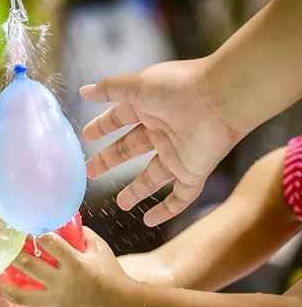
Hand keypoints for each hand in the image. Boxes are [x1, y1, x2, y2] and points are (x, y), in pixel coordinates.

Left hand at [0, 227, 128, 306]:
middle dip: (13, 255)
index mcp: (74, 262)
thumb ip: (83, 234)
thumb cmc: (111, 274)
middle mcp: (63, 282)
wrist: (121, 306)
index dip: (35, 233)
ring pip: (23, 296)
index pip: (48, 242)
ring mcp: (58, 302)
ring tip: (0, 279)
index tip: (25, 228)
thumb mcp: (100, 248)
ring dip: (6, 287)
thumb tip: (63, 222)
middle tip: (5, 250)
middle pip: (28, 266)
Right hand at [81, 58, 244, 225]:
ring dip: (137, 190)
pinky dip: (167, 210)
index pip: (120, 119)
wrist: (222, 98)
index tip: (87, 136)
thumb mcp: (135, 85)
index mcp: (149, 107)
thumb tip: (84, 91)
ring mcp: (177, 152)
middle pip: (131, 149)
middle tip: (90, 171)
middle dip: (110, 160)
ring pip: (153, 176)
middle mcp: (162, 130)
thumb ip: (109, 90)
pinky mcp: (193, 170)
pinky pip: (180, 196)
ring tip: (121, 204)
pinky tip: (150, 221)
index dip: (103, 127)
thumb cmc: (179, 86)